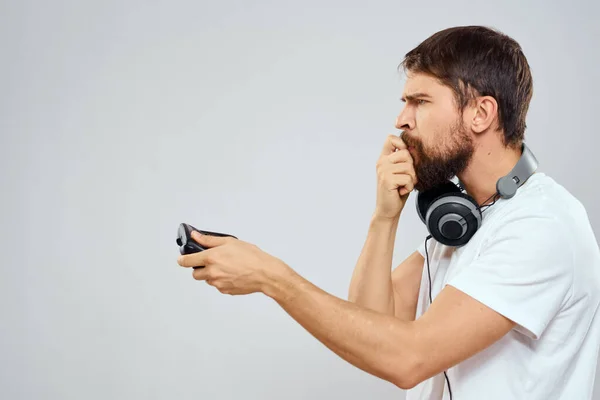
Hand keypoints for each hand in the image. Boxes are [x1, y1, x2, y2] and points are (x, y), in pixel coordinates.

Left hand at [177, 231, 292, 295]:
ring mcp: (218, 283)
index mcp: (211, 258)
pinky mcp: (225, 290)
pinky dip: (222, 281)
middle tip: (210, 262)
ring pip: (207, 280)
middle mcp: (212, 272)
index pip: (187, 261)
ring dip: (211, 275)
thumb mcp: (230, 242)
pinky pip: (218, 286)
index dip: (183, 259)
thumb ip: (209, 240)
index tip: (182, 259)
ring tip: (226, 267)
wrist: (265, 273)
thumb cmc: (251, 256)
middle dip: (199, 269)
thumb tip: (196, 236)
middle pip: (195, 274)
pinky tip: (233, 274)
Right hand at [374, 134, 417, 218]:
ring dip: (411, 179)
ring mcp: (383, 170)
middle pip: (406, 153)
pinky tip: (400, 191)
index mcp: (384, 158)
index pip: (391, 138)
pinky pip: (408, 178)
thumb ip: (406, 160)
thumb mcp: (401, 172)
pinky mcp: (387, 180)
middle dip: (411, 168)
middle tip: (405, 179)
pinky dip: (409, 187)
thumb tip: (415, 148)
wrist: (388, 210)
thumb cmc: (397, 191)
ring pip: (409, 167)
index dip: (401, 143)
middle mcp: (381, 162)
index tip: (405, 157)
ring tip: (402, 186)